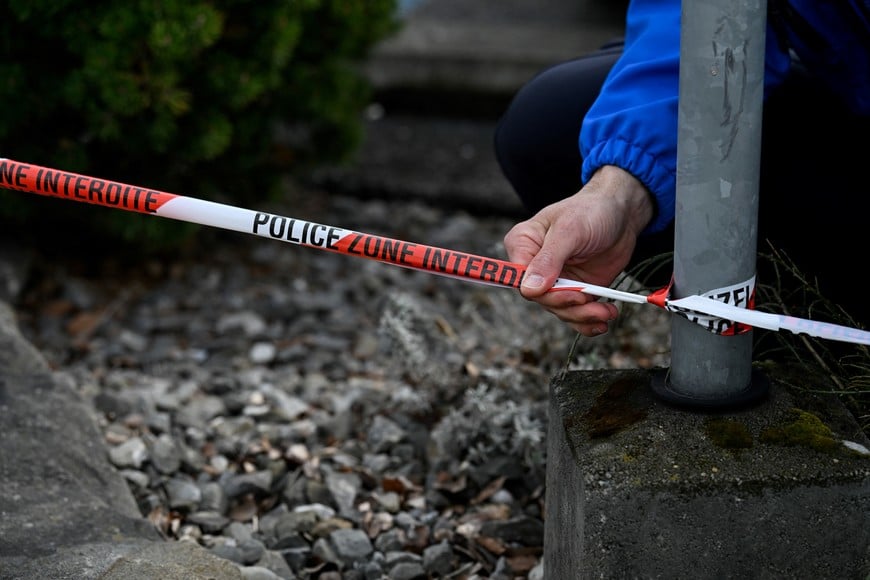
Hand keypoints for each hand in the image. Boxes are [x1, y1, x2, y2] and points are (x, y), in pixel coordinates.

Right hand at [503, 165, 653, 335]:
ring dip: (582, 316)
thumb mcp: (570, 230)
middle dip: (567, 305)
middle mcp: (535, 266)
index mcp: (523, 244)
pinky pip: (575, 313)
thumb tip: (529, 289)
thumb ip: (549, 259)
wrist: (622, 214)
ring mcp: (556, 280)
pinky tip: (603, 320)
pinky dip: (588, 321)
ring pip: (559, 310)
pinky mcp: (576, 290)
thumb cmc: (592, 210)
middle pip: (541, 299)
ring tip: (606, 312)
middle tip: (589, 300)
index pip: (520, 278)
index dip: (542, 291)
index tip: (569, 294)